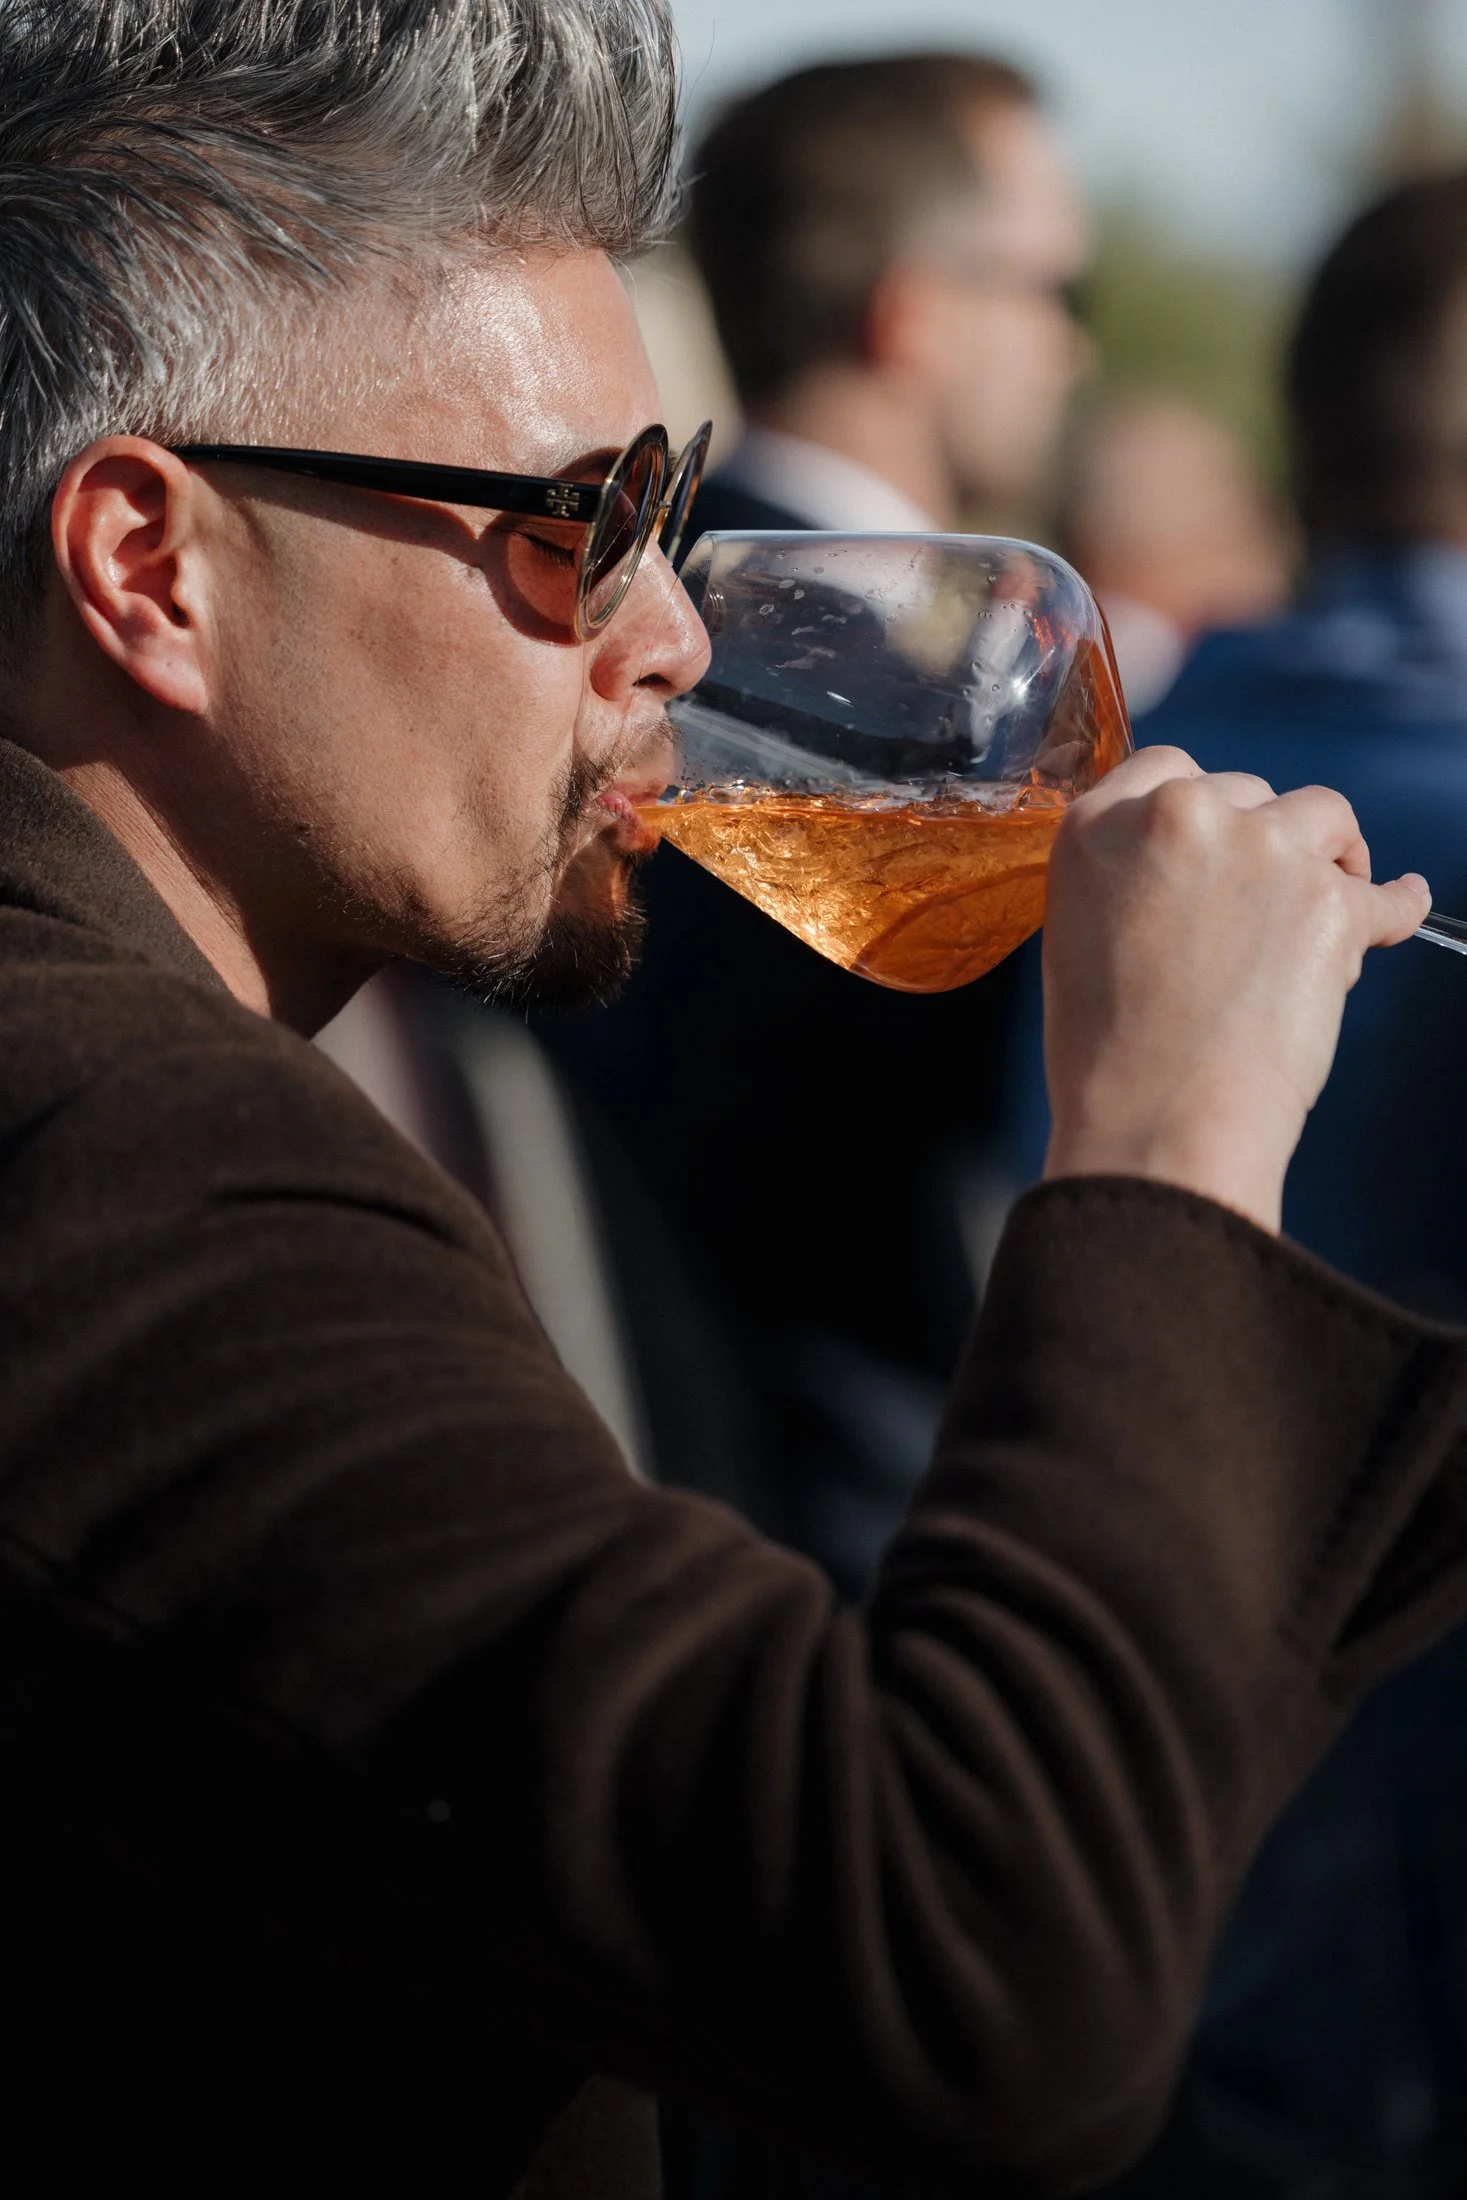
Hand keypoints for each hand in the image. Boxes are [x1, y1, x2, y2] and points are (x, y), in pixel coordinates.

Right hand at [1041, 747, 1428, 1232]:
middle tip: (1260, 905)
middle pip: (1246, 791)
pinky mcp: (1329, 900)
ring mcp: (1260, 851)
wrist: (1159, 1124)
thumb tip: (1189, 875)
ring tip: (1324, 907)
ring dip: (1326, 856)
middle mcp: (1178, 816)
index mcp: (1098, 825)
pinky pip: (1384, 893)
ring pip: (1321, 817)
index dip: (1201, 805)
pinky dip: (1394, 907)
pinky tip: (1399, 909)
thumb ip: (1126, 877)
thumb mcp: (1079, 937)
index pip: (1164, 767)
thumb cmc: (1108, 1058)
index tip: (1218, 836)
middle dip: (1259, 838)